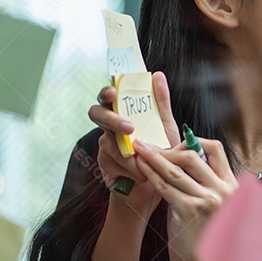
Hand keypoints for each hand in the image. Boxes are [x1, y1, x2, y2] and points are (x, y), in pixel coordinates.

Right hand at [88, 71, 181, 217]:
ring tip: (147, 161)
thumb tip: (157, 75)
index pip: (108, 97)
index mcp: (123, 112)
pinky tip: (143, 173)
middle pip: (97, 114)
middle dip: (112, 119)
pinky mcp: (104, 164)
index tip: (114, 93)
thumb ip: (160, 102)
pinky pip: (113, 163)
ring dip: (130, 153)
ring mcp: (105, 145)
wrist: (158, 185)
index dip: (106, 92)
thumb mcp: (165, 126)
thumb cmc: (161, 151)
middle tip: (129, 128)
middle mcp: (110, 126)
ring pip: (108, 142)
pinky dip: (131, 168)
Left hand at [130, 136, 237, 260]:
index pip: (216, 150)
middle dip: (167, 148)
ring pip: (175, 170)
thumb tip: (179, 165)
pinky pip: (165, 186)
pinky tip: (140, 168)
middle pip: (192, 156)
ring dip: (154, 157)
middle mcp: (221, 189)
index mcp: (230, 185)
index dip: (194, 141)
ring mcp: (206, 199)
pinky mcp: (189, 210)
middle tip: (149, 145)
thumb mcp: (214, 206)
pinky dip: (150, 175)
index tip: (176, 143)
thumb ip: (203, 185)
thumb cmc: (206, 236)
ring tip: (139, 149)